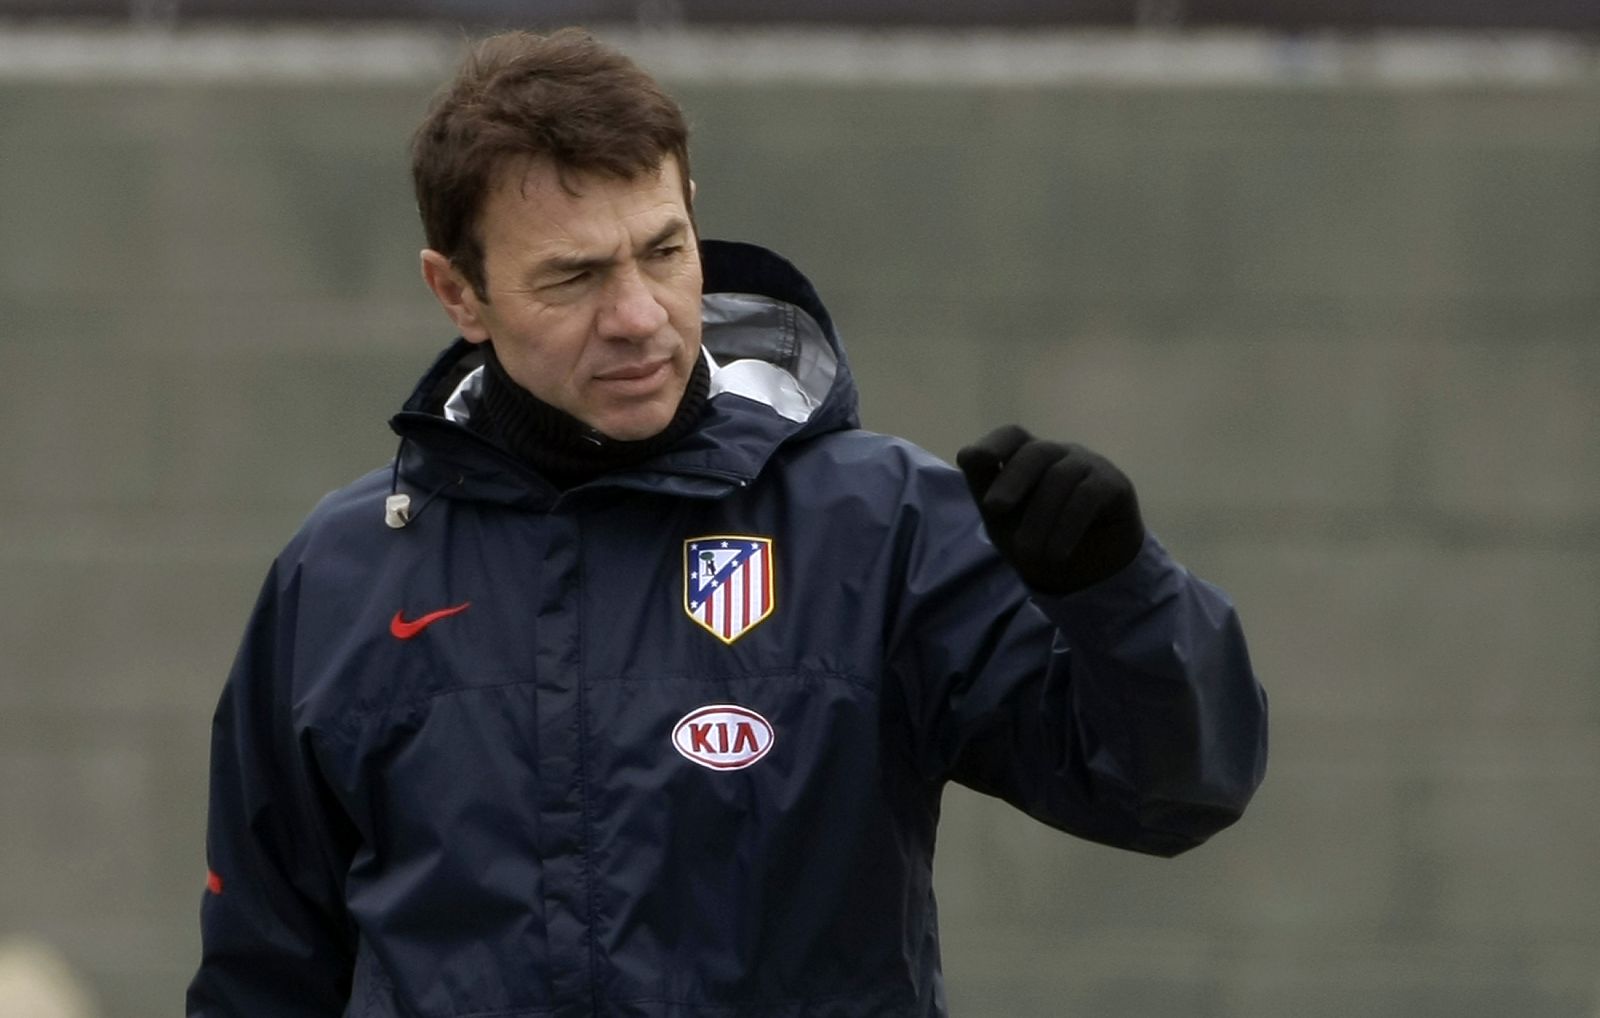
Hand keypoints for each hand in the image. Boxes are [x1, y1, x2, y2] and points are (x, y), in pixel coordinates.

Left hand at [956, 425, 1144, 594]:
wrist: (1085, 572)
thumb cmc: (1039, 538)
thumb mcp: (1003, 520)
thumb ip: (986, 487)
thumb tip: (967, 454)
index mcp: (1030, 458)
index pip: (1013, 436)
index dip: (993, 443)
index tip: (972, 460)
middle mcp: (1060, 454)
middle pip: (1036, 452)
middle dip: (1012, 479)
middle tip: (994, 509)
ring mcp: (1089, 465)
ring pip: (1061, 477)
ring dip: (1040, 518)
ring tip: (1028, 552)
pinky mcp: (1115, 484)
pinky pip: (1088, 496)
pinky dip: (1068, 526)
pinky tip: (1057, 552)